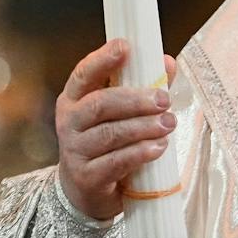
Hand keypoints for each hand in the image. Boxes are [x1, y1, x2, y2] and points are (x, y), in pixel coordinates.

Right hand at [55, 39, 177, 220]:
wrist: (85, 191)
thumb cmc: (105, 143)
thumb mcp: (120, 114)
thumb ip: (144, 87)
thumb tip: (167, 62)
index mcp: (74, 99)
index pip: (83, 74)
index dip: (102, 59)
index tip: (125, 46)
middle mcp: (69, 122)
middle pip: (100, 104)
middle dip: (135, 100)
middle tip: (164, 99)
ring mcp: (75, 151)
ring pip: (110, 134)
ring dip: (143, 127)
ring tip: (168, 124)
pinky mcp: (86, 177)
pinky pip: (115, 162)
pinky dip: (139, 153)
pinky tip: (158, 147)